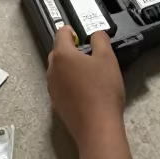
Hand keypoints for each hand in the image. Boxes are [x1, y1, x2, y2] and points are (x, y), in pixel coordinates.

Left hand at [47, 27, 124, 152]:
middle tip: (89, 54)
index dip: (72, 30)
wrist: (97, 128)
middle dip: (70, 50)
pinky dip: (69, 84)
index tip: (82, 35)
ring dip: (69, 68)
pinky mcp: (56, 105)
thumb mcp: (108, 58)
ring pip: (58, 71)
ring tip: (88, 74)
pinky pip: (60, 87)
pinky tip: (84, 91)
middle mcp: (52, 70)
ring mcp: (52, 89)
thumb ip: (100, 40)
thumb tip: (95, 34)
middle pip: (57, 52)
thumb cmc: (103, 90)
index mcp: (62, 55)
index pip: (61, 33)